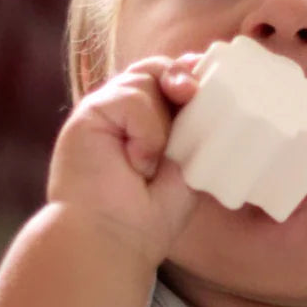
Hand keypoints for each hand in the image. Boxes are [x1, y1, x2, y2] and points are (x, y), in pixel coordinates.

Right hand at [47, 56, 199, 264]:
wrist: (114, 238)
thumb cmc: (149, 215)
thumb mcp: (188, 164)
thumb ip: (196, 128)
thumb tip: (207, 89)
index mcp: (148, 121)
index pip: (172, 79)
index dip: (194, 75)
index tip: (217, 86)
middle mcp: (125, 111)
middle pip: (158, 68)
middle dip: (183, 77)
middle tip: (193, 96)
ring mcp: (106, 109)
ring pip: (146, 80)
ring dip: (162, 121)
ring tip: (155, 162)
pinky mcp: (89, 112)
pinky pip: (131, 98)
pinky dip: (145, 131)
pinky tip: (137, 163)